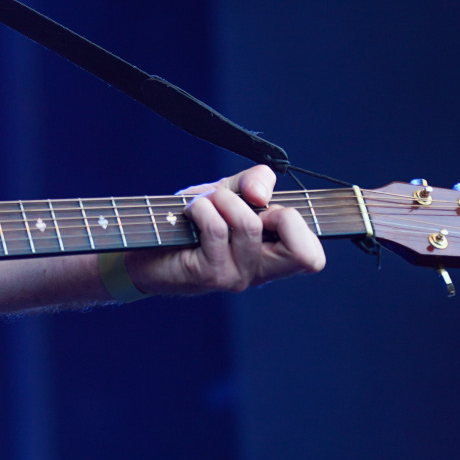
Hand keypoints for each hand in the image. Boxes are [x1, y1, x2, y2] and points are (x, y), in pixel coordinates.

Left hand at [122, 164, 326, 295]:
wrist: (146, 239)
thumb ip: (256, 182)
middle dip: (277, 214)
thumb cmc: (193, 218)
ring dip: (224, 199)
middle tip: (245, 207)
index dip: (297, 224)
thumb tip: (261, 194)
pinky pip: (216, 228)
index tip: (267, 209)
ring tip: (205, 202)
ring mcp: (236, 277)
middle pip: (303, 255)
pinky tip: (190, 210)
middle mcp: (260, 272)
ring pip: (250, 226)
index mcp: (273, 256)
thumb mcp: (230, 192)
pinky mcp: (209, 274)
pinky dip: (202, 207)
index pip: (313, 257)